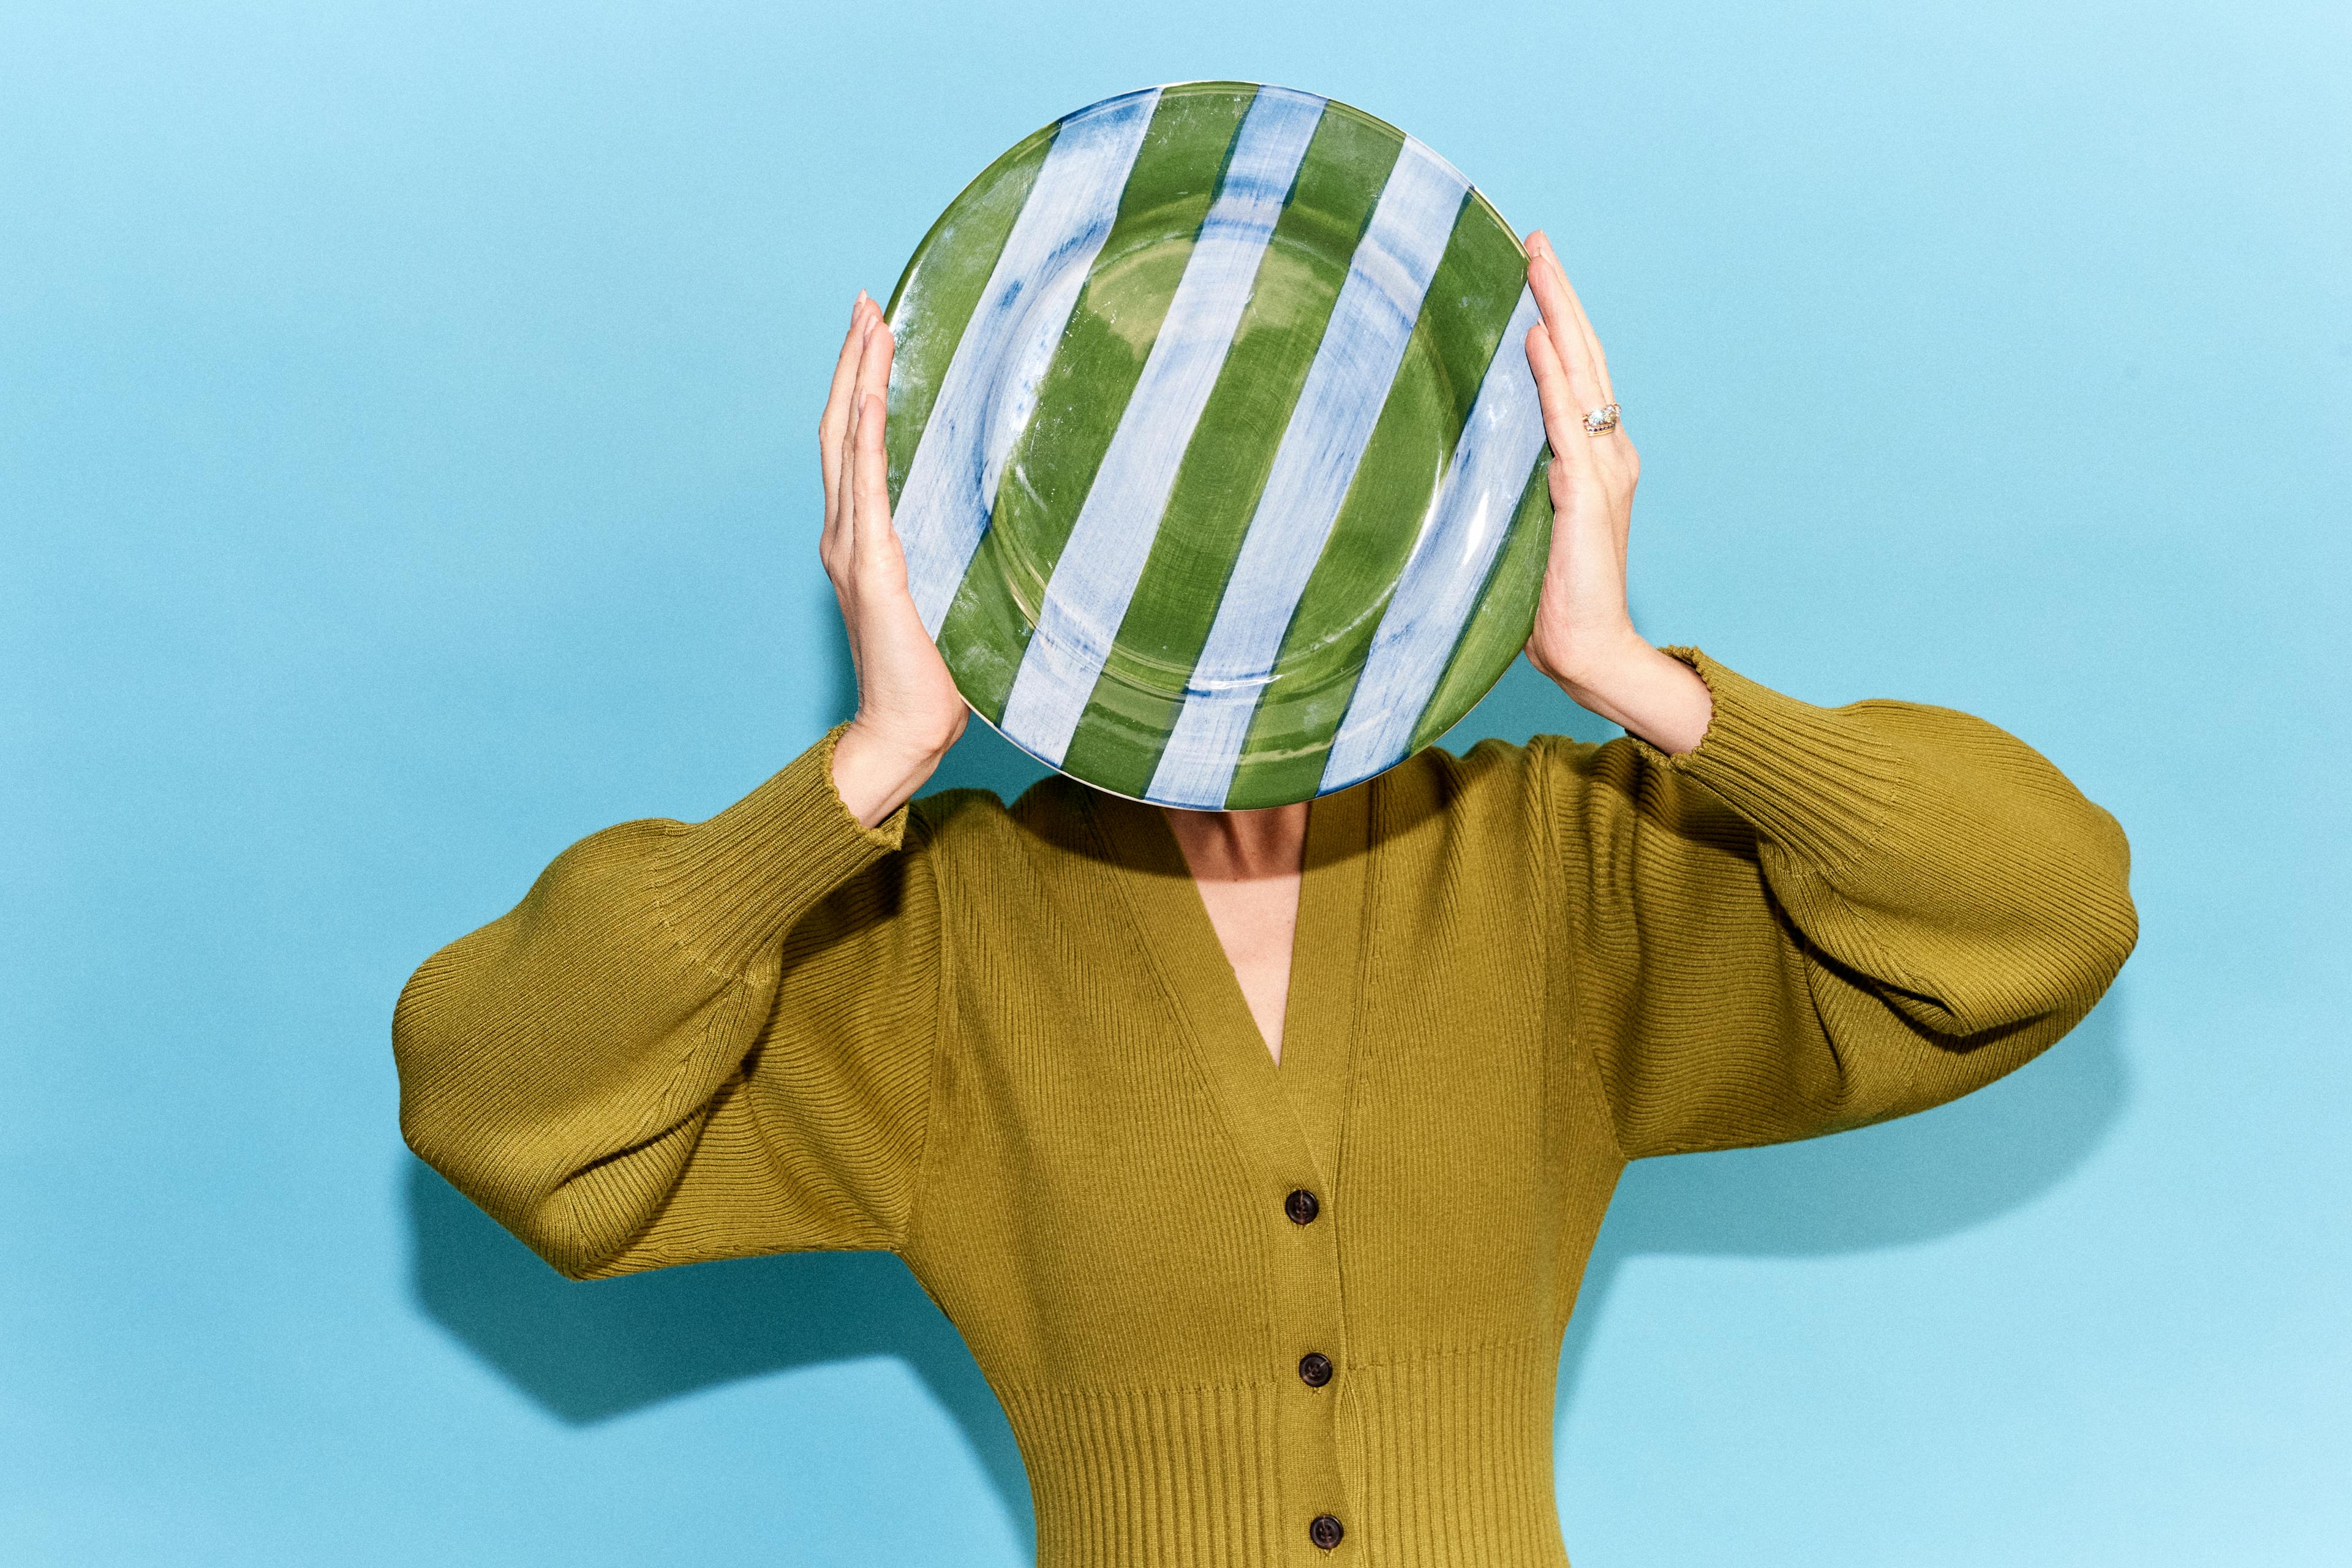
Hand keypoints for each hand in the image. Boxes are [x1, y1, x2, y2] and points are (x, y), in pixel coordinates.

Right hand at [821, 292, 968, 825]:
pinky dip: (867, 435)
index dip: (861, 382)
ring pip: (847, 440)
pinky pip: (866, 485)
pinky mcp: (873, 566)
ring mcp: (852, 547)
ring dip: (859, 377)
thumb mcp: (952, 589)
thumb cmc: (937, 670)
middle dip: (853, 359)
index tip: (874, 329)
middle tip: (866, 302)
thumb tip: (1003, 513)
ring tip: (869, 324)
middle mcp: (845, 533)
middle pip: (840, 425)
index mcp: (861, 537)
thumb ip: (958, 548)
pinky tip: (874, 393)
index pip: (855, 441)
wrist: (909, 726)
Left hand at [1520, 231, 1711, 755]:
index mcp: (1597, 460)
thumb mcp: (1525, 526)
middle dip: (1560, 295)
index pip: (1577, 373)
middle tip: (1535, 240)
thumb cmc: (1548, 600)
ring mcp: (1603, 471)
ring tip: (1535, 264)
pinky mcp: (1587, 495)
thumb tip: (1469, 455)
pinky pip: (1567, 424)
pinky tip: (1536, 338)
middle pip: (1585, 356)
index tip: (1533, 270)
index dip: (1557, 319)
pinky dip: (1552, 379)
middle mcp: (1609, 454)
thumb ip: (1514, 484)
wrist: (1589, 651)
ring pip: (1581, 375)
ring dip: (1557, 315)